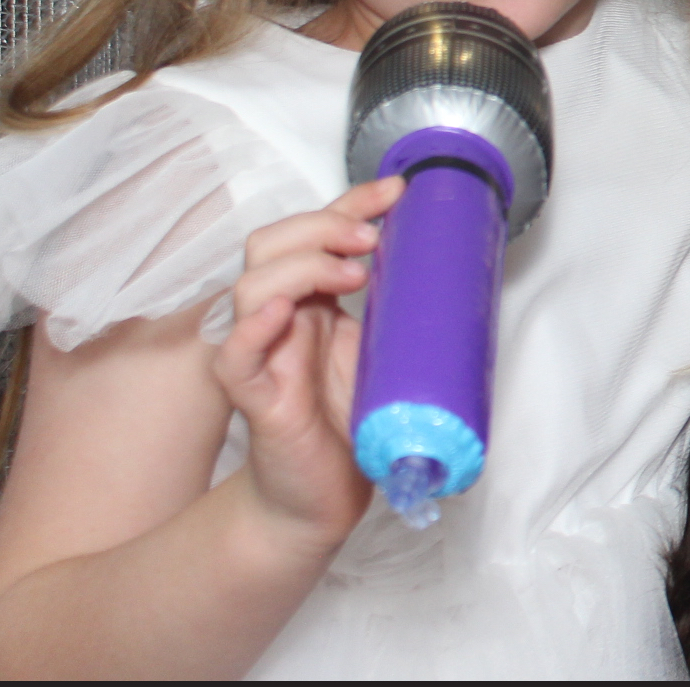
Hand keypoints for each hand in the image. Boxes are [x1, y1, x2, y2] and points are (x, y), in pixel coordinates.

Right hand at [209, 177, 401, 549]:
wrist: (319, 499)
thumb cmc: (348, 425)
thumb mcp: (382, 353)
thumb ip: (398, 313)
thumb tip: (454, 269)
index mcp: (313, 304)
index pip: (313, 234)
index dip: (350, 204)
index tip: (396, 190)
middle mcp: (282, 321)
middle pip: (271, 246)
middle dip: (321, 226)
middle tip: (371, 238)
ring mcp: (264, 356)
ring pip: (251, 288)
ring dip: (302, 267)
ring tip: (351, 274)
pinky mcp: (254, 399)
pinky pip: (234, 357)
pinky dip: (252, 328)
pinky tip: (281, 312)